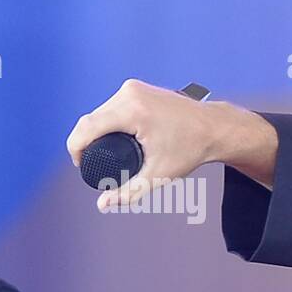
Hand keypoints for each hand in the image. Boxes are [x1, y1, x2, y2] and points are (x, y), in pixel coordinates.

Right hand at [66, 78, 221, 211]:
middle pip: (92, 119)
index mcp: (132, 111)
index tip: (80, 164)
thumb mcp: (159, 175)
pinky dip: (109, 119)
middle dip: (87, 141)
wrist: (215, 129)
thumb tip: (102, 205)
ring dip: (97, 129)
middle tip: (93, 163)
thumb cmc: (191, 152)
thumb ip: (129, 192)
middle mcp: (129, 94)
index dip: (76, 147)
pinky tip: (109, 133)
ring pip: (101, 110)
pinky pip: (112, 104)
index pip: (87, 127)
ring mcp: (133, 87)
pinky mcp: (137, 86)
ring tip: (100, 150)